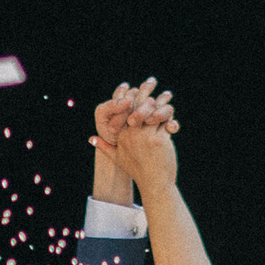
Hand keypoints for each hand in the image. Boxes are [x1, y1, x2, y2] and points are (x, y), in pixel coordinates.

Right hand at [94, 79, 176, 195]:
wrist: (154, 184)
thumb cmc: (137, 171)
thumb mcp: (118, 159)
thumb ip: (105, 147)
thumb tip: (91, 139)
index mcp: (122, 134)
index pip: (125, 109)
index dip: (130, 96)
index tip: (134, 86)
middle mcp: (132, 133)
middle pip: (139, 105)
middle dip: (146, 90)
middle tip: (151, 80)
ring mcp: (145, 136)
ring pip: (155, 111)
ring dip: (162, 102)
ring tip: (167, 94)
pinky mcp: (159, 140)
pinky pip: (166, 122)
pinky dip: (170, 119)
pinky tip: (172, 115)